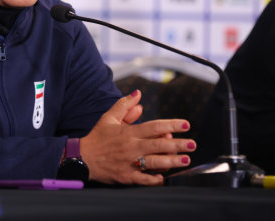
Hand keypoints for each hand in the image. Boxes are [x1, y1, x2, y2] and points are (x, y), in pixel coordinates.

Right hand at [80, 90, 194, 185]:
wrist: (82, 157)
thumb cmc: (97, 137)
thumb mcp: (109, 118)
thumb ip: (125, 106)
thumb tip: (138, 94)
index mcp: (128, 132)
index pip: (154, 126)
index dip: (171, 124)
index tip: (186, 125)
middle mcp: (131, 147)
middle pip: (158, 144)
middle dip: (178, 144)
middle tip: (192, 144)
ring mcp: (129, 163)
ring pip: (154, 162)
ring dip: (172, 161)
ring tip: (185, 160)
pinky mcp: (125, 176)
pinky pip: (143, 179)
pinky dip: (154, 179)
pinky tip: (164, 177)